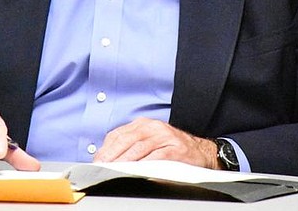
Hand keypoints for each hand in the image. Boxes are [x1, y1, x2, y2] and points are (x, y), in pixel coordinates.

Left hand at [93, 117, 218, 168]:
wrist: (200, 152)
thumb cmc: (171, 149)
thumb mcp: (149, 141)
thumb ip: (130, 146)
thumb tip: (107, 158)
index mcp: (143, 124)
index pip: (118, 135)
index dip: (105, 149)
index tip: (97, 161)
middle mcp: (152, 127)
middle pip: (126, 140)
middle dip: (112, 155)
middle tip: (102, 167)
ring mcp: (164, 137)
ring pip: (139, 148)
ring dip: (124, 161)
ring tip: (114, 170)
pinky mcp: (175, 149)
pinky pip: (156, 157)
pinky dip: (145, 164)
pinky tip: (136, 171)